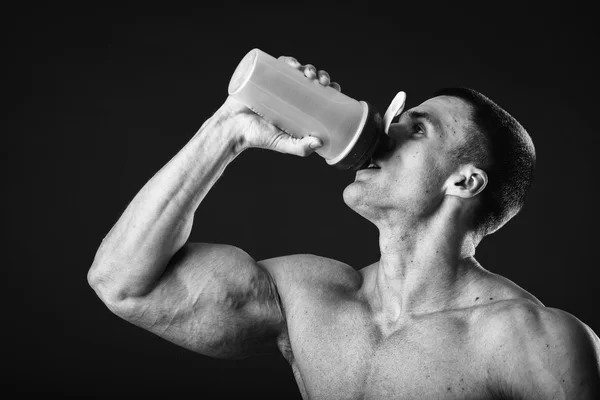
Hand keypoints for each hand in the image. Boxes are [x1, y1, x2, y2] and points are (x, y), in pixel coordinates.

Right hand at [218, 56, 341, 156]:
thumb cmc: (258, 137)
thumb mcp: (283, 144)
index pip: (318, 92)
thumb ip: (300, 148)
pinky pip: (276, 64)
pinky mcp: (262, 76)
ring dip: (306, 66)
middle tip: (322, 82)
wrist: (232, 129)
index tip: (335, 88)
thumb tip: (320, 143)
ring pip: (296, 69)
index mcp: (298, 105)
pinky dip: (286, 61)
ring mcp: (275, 82)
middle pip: (310, 78)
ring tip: (308, 73)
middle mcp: (288, 91)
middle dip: (320, 75)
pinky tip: (293, 64)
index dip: (329, 87)